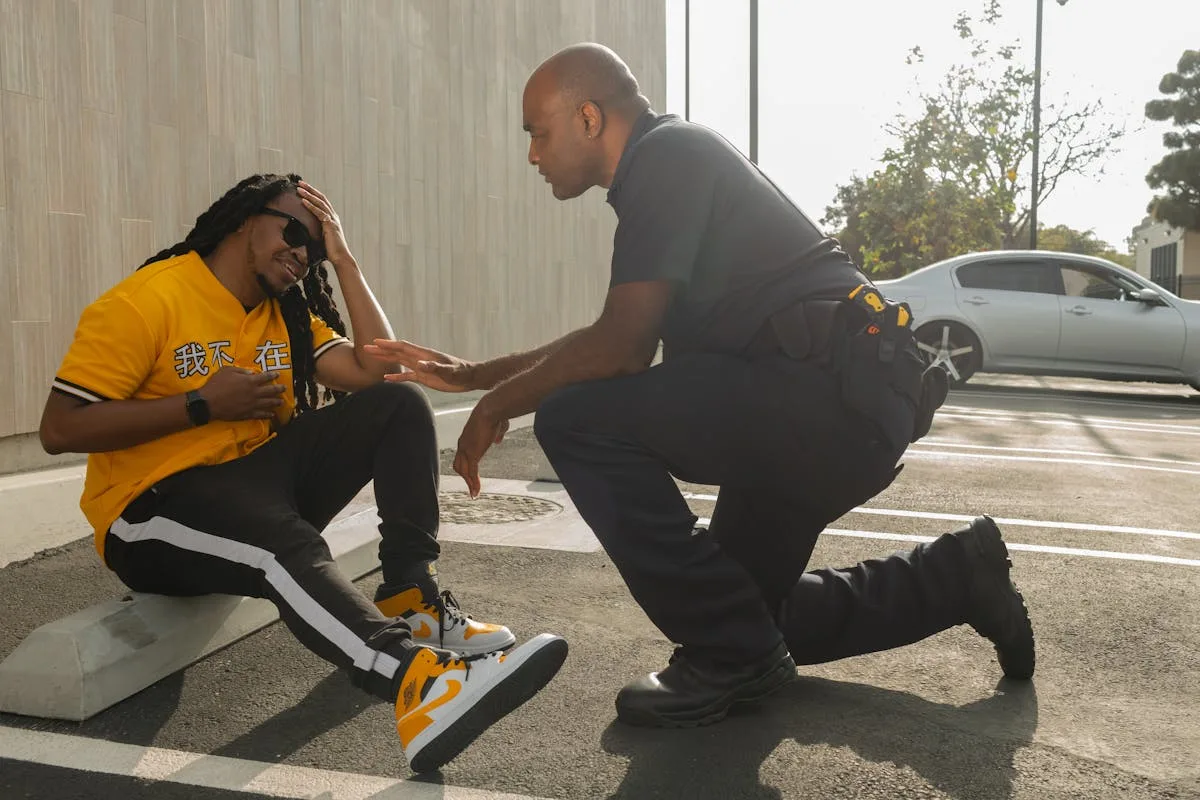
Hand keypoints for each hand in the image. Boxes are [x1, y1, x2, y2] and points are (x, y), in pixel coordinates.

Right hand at [199, 367, 285, 420]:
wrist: (209, 402)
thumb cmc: (216, 384)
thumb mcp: (227, 371)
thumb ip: (240, 370)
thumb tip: (250, 372)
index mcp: (250, 381)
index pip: (265, 377)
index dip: (272, 375)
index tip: (277, 374)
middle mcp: (254, 393)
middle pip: (270, 391)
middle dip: (279, 389)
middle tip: (284, 388)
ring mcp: (252, 404)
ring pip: (268, 403)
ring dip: (276, 402)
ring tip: (281, 402)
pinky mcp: (248, 414)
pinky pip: (261, 414)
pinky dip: (267, 414)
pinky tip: (272, 414)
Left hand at [297, 181, 351, 265]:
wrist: (341, 258)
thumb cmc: (331, 251)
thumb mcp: (322, 238)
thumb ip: (316, 232)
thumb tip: (304, 232)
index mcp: (332, 219)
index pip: (322, 202)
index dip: (313, 194)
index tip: (303, 188)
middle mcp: (333, 217)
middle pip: (321, 198)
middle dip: (310, 189)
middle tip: (300, 183)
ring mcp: (333, 220)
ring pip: (320, 203)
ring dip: (309, 194)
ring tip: (299, 188)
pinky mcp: (330, 225)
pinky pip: (319, 212)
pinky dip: (311, 206)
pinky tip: (303, 200)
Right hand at [363, 339, 479, 392]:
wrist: (470, 378)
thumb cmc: (461, 373)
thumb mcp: (449, 371)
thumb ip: (435, 367)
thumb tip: (420, 364)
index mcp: (425, 355)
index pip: (403, 347)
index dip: (389, 344)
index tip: (375, 342)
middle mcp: (421, 359)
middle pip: (397, 352)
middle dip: (382, 350)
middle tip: (366, 347)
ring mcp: (421, 367)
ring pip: (400, 362)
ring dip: (386, 359)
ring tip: (372, 357)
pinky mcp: (424, 377)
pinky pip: (407, 375)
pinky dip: (396, 376)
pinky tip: (386, 379)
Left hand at [453, 405, 508, 497]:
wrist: (491, 409)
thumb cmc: (496, 414)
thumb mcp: (497, 427)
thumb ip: (497, 434)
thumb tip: (498, 441)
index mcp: (468, 437)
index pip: (463, 454)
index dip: (466, 464)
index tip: (471, 473)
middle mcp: (463, 444)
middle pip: (459, 464)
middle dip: (464, 476)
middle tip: (470, 486)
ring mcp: (466, 449)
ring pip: (463, 471)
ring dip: (468, 482)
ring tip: (474, 493)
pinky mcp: (472, 454)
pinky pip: (472, 473)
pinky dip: (473, 484)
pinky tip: (476, 492)